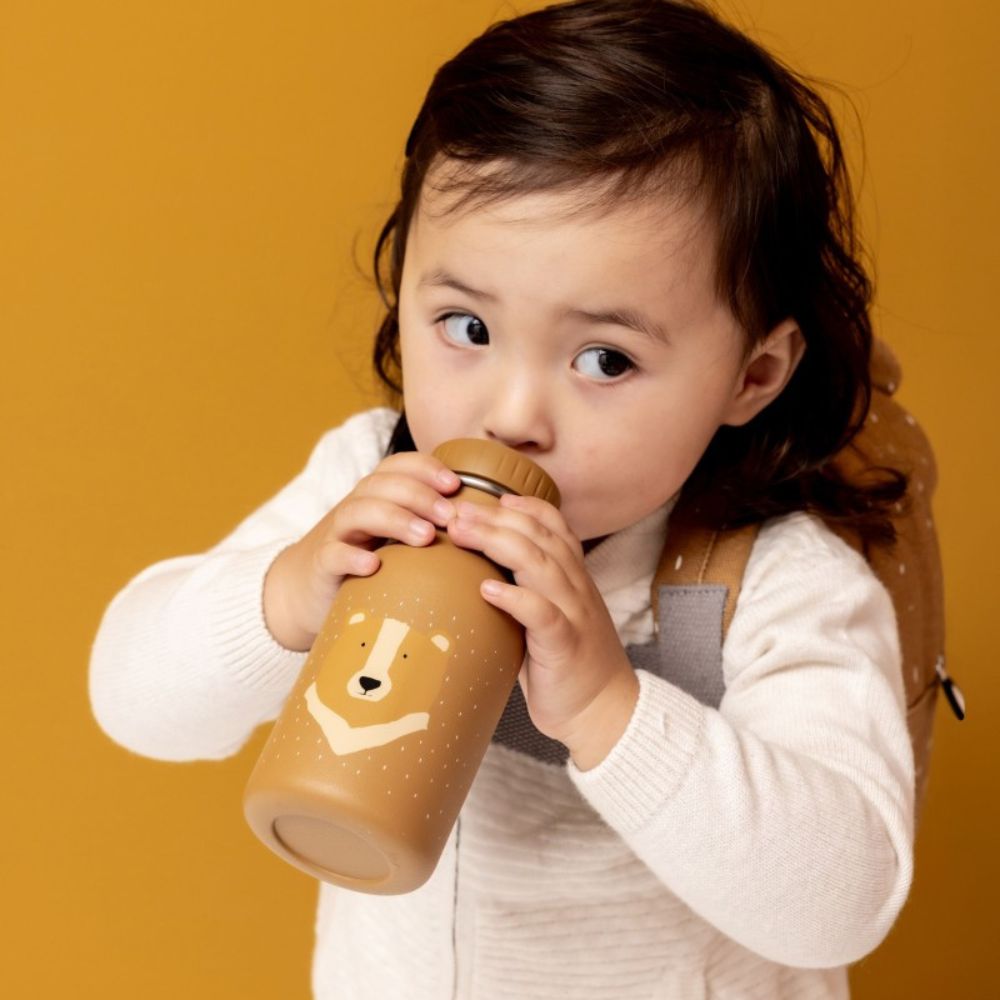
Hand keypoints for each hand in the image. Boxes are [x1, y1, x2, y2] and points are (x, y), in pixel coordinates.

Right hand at [263, 452, 460, 650]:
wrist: (308, 590)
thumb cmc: (369, 560)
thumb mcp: (398, 537)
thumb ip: (432, 525)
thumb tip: (487, 526)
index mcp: (378, 496)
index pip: (399, 465)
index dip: (426, 468)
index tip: (455, 484)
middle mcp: (356, 507)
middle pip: (382, 485)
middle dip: (419, 495)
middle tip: (449, 517)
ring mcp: (337, 535)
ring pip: (358, 512)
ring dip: (394, 519)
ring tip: (424, 537)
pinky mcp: (322, 565)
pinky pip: (332, 554)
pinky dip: (351, 556)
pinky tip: (373, 564)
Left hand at [447, 494, 639, 769]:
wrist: (603, 712)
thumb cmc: (566, 665)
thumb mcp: (548, 618)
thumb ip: (525, 593)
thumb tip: (476, 579)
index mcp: (573, 578)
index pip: (554, 526)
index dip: (523, 506)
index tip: (488, 495)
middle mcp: (576, 587)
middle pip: (538, 536)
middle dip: (494, 518)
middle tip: (455, 510)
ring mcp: (574, 613)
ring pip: (539, 564)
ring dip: (497, 543)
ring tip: (462, 534)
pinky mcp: (565, 645)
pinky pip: (542, 614)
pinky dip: (515, 598)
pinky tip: (487, 590)